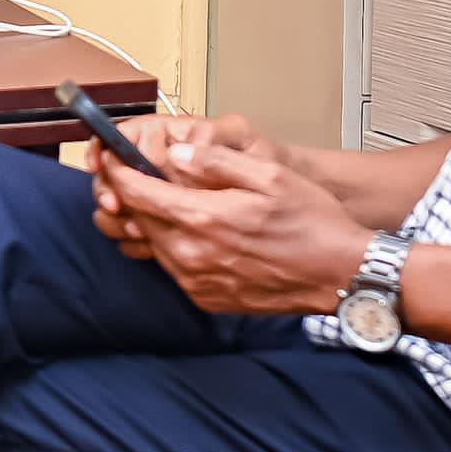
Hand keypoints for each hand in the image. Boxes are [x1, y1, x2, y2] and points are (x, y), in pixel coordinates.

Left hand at [94, 141, 376, 316]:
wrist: (340, 274)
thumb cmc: (312, 223)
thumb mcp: (269, 176)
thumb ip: (217, 161)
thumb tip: (177, 153)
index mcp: (202, 219)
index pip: (136, 192)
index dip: (117, 171)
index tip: (110, 158)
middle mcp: (191, 255)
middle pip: (139, 220)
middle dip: (133, 196)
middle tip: (139, 176)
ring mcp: (197, 281)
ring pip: (155, 245)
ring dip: (156, 223)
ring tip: (176, 203)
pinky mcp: (206, 298)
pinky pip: (175, 269)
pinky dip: (176, 248)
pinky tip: (198, 234)